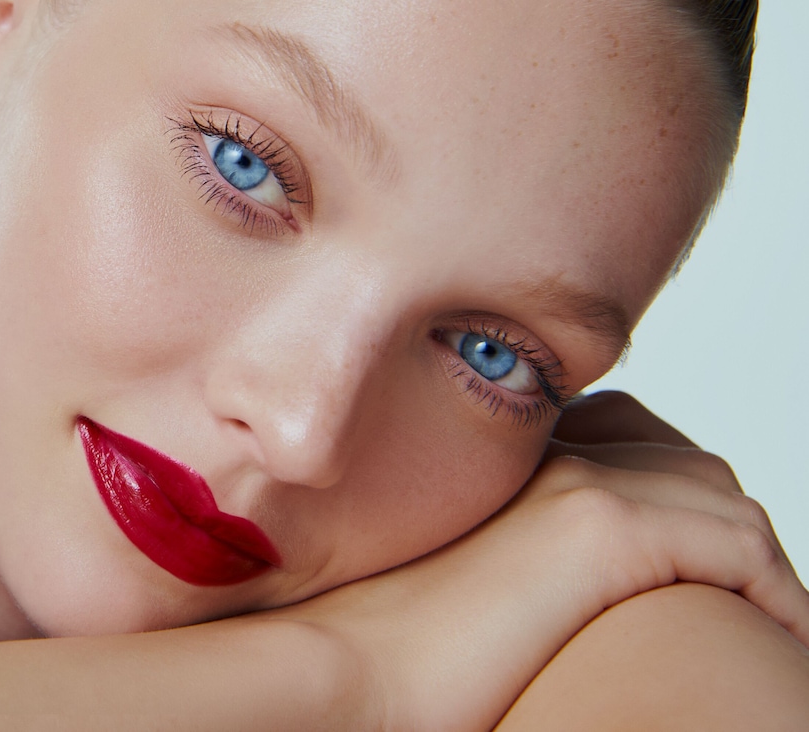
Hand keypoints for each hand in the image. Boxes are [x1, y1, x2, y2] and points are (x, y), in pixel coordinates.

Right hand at [269, 394, 808, 731]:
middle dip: (720, 531)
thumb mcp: (460, 588)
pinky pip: (738, 546)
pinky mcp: (599, 524)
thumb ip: (509, 566)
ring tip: (773, 626)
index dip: (668, 505)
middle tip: (747, 604)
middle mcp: (541, 453)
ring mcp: (572, 480)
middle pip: (680, 463)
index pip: (624, 444)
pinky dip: (776, 593)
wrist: (347, 669)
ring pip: (718, 499)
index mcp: (506, 464)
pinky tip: (778, 637)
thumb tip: (545, 606)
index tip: (692, 573)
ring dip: (756, 566)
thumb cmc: (386, 653)